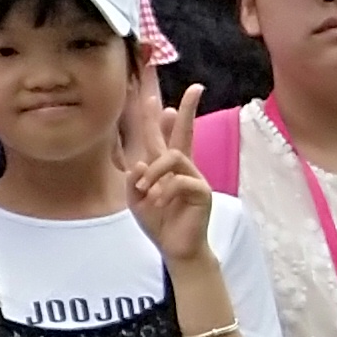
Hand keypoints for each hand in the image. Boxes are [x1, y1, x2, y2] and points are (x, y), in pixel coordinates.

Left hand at [117, 80, 216, 266]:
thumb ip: (134, 182)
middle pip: (184, 132)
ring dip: (154, 171)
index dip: (157, 118)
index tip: (153, 99)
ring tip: (146, 191)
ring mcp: (194, 177)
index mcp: (164, 168)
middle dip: (189, 109)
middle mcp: (181, 168)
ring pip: (173, 156)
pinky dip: (165, 191)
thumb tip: (138, 163)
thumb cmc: (159, 223)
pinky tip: (159, 203)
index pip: (162, 138)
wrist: (175, 248)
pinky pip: (181, 181)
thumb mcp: (137, 201)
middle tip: (196, 88)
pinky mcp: (202, 191)